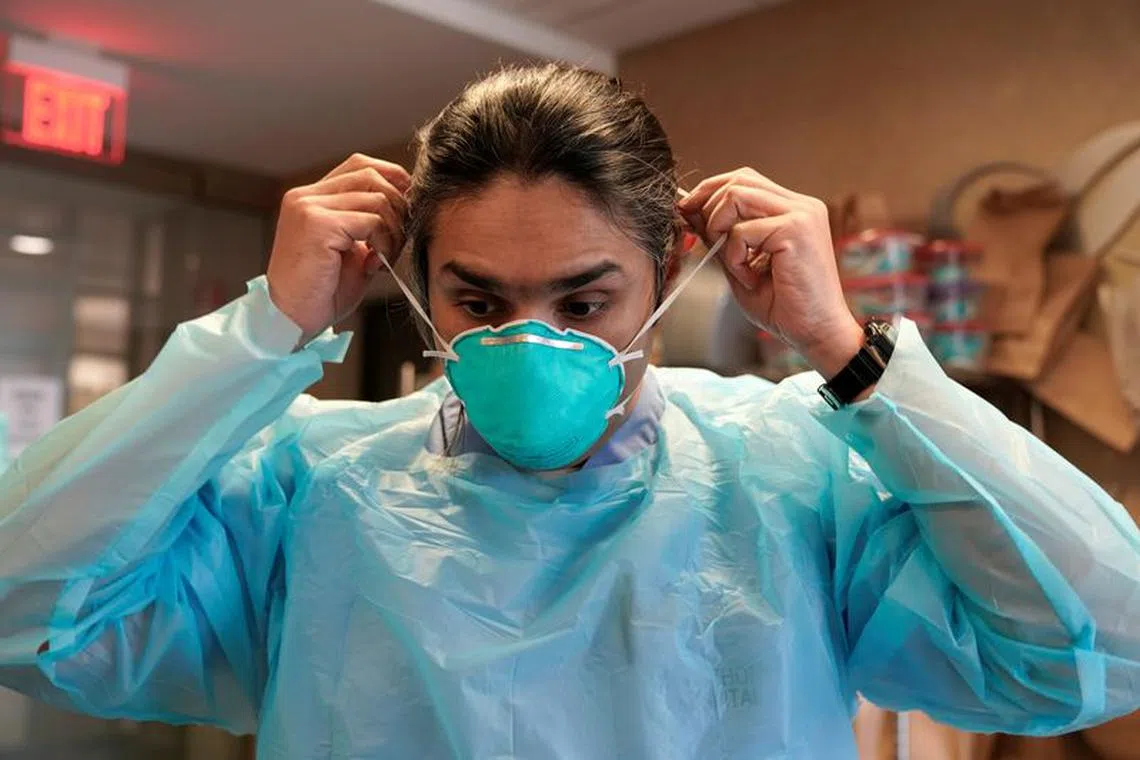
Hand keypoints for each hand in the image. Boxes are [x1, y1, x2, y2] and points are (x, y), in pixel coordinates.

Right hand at [267, 153, 410, 342]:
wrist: (292, 320)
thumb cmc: (322, 291)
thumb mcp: (352, 249)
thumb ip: (371, 223)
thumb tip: (408, 203)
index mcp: (311, 198)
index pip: (359, 166)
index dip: (391, 178)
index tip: (408, 206)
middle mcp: (306, 196)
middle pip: (372, 175)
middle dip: (398, 208)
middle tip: (396, 243)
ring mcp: (309, 207)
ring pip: (377, 198)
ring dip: (393, 232)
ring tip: (382, 259)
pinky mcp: (318, 225)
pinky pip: (371, 221)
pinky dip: (383, 244)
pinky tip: (373, 266)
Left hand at [679, 168, 862, 377]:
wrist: (816, 333)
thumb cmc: (784, 306)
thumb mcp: (741, 264)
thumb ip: (720, 237)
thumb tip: (690, 211)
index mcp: (793, 210)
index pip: (745, 180)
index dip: (711, 191)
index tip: (687, 211)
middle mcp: (801, 206)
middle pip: (738, 180)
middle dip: (706, 205)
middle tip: (701, 238)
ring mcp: (802, 214)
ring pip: (736, 196)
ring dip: (719, 231)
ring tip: (734, 264)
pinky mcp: (796, 230)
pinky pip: (740, 231)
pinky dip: (734, 258)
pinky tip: (750, 279)